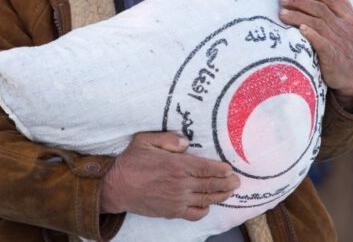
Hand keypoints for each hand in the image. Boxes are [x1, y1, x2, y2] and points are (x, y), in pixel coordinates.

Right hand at [100, 132, 240, 220]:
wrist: (115, 187)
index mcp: (177, 165)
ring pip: (206, 199)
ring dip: (220, 195)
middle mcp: (181, 184)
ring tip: (229, 192)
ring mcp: (177, 199)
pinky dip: (204, 209)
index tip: (230, 169)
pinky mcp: (172, 211)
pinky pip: (194, 213)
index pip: (207, 168)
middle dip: (227, 183)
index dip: (221, 169)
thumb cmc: (130, 162)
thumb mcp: (146, 140)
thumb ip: (168, 139)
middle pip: (210, 184)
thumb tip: (187, 142)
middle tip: (237, 181)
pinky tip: (207, 205)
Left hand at [279, 0, 352, 108]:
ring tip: (282, 13)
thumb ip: (345, 8)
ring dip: (298, 16)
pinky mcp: (333, 57)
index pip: (330, 0)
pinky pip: (321, 43)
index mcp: (351, 19)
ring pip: (317, 23)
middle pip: (320, 9)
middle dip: (299, 2)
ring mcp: (340, 43)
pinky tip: (300, 29)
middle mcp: (346, 28)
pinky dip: (311, 34)